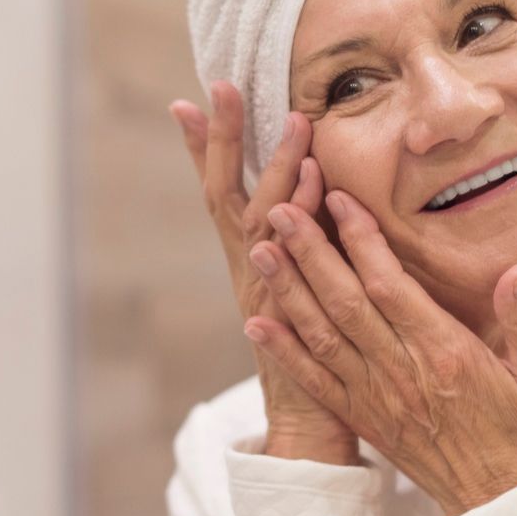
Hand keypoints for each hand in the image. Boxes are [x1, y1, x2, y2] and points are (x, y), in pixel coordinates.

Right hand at [172, 82, 356, 464]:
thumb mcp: (309, 289)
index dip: (204, 148)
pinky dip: (295, 228)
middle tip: (221, 86)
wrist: (311, 429)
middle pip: (224, 195)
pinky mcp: (286, 320)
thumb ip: (313, 244)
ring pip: (258, 224)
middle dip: (221, 139)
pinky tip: (310, 190)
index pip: (222, 192)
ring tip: (295, 124)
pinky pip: (287, 267)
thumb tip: (328, 192)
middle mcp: (248, 272)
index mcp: (252, 261)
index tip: (188, 100)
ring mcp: (262, 295)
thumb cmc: (321, 358)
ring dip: (274, 171)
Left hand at [243, 190, 516, 515]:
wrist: (503, 507)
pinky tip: (255, 323)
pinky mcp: (364, 421)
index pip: (391, 286)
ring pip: (322, 336)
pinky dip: (283, 352)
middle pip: (345, 303)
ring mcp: (377, 398)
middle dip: (309, 253)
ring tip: (260, 249)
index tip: (338, 198)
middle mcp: (401, 373)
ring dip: (288, 291)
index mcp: (446, 354)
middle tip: (279, 209)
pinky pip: (315, 382)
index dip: (361, 240)